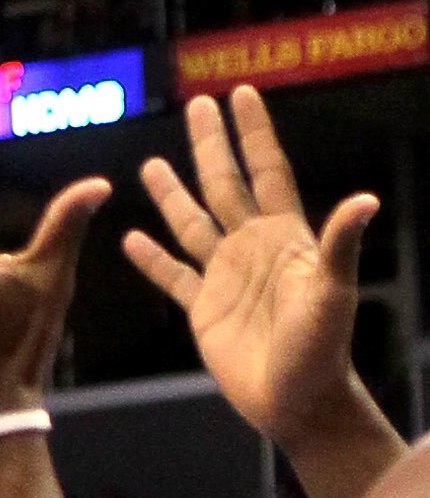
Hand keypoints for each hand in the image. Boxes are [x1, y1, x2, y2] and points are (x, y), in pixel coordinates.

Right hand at [129, 84, 377, 452]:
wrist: (298, 404)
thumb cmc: (323, 350)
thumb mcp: (332, 294)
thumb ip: (339, 245)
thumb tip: (366, 201)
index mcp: (283, 237)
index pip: (266, 172)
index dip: (255, 133)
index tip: (242, 93)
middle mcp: (251, 248)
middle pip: (225, 184)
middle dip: (213, 145)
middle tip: (199, 104)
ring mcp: (225, 277)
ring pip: (193, 224)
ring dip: (173, 195)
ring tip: (152, 164)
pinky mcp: (203, 309)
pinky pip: (172, 276)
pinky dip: (152, 259)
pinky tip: (131, 241)